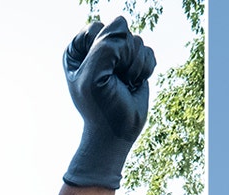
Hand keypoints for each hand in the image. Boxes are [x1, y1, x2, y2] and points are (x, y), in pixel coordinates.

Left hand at [63, 16, 155, 188]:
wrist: (116, 133)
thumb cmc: (100, 107)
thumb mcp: (94, 76)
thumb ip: (105, 46)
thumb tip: (124, 28)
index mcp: (79, 49)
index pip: (98, 28)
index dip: (105, 48)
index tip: (101, 70)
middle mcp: (98, 49)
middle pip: (120, 31)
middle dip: (123, 56)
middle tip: (115, 79)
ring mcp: (119, 56)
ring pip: (137, 41)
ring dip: (134, 66)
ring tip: (125, 83)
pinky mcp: (136, 64)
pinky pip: (149, 52)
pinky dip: (145, 69)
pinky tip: (135, 83)